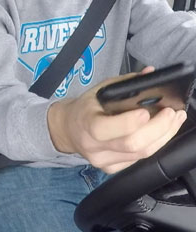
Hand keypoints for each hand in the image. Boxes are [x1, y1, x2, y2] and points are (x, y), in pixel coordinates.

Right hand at [48, 66, 187, 172]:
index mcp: (86, 123)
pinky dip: (154, 145)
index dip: (130, 122)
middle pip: (132, 144)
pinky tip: (162, 134)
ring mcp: (103, 160)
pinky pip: (139, 159)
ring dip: (163, 137)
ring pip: (141, 154)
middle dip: (159, 128)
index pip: (105, 128)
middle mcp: (93, 145)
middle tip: (172, 114)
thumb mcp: (98, 90)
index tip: (147, 111)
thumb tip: (149, 74)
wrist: (67, 129)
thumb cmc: (85, 108)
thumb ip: (125, 83)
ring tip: (174, 121)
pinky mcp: (112, 168)